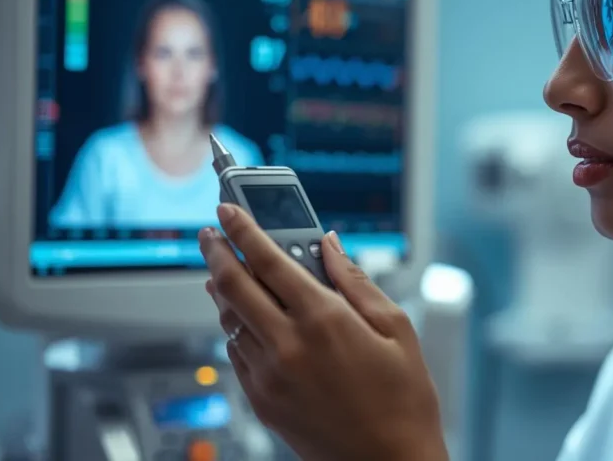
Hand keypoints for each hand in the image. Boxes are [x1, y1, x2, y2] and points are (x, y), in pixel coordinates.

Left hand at [199, 204, 447, 460]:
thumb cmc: (403, 400)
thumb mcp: (395, 329)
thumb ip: (355, 281)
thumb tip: (330, 246)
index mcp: (324, 319)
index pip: (267, 260)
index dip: (242, 229)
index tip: (228, 210)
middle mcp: (288, 345)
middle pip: (231, 286)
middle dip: (216, 252)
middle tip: (210, 235)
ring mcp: (269, 377)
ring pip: (228, 321)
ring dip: (223, 291)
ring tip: (225, 274)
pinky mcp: (263, 402)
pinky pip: (236, 354)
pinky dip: (235, 330)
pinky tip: (246, 322)